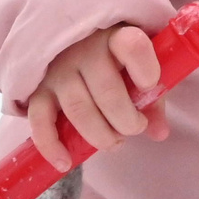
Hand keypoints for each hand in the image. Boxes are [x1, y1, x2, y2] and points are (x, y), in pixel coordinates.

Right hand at [27, 24, 168, 170]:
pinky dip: (51, 146)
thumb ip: (152, 99)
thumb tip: (159, 133)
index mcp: (117, 36)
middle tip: (134, 129)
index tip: (149, 87)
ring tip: (114, 142)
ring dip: (99, 136)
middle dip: (126, 121)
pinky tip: (66, 161)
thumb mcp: (138, 69)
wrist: (72, 44)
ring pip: (78, 109)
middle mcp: (85, 50)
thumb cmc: (115, 59)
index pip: (132, 46)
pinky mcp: (38, 89)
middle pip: (107, 91)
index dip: (145, 70)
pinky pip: (40, 120)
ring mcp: (58, 69)